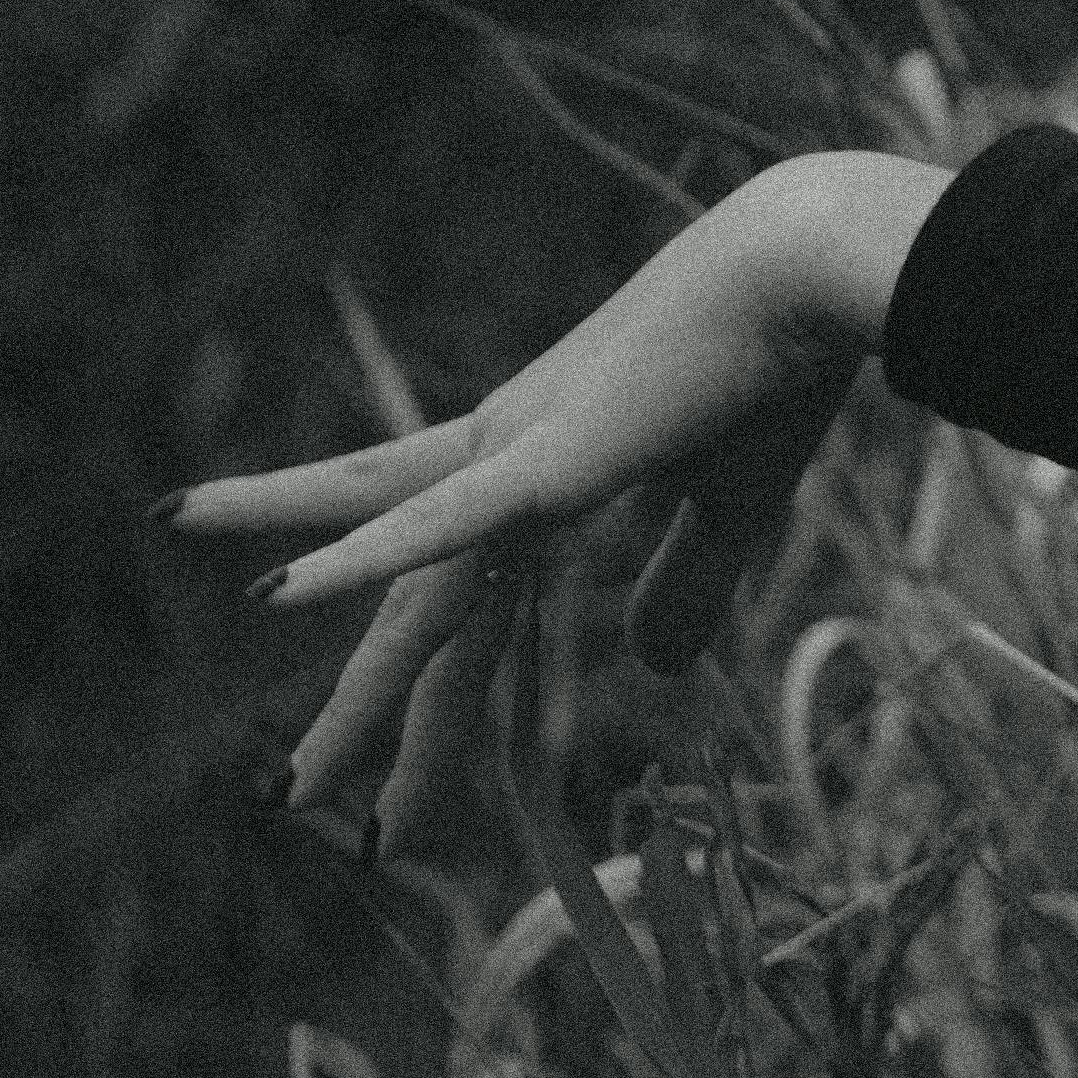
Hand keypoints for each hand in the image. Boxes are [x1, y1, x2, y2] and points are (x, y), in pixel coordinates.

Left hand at [170, 151, 944, 853]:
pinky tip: (276, 593)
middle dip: (363, 717)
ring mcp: (510, 461)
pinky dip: (360, 558)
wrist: (801, 275)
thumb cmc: (772, 377)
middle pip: (417, 620)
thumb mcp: (729, 512)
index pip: (469, 616)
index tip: (399, 802)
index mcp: (542, 477)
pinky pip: (439, 522)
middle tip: (293, 800)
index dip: (437, 710)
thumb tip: (652, 668)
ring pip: (415, 603)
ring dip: (358, 694)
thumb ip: (686, 585)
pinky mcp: (540, 458)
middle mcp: (499, 467)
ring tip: (279, 780)